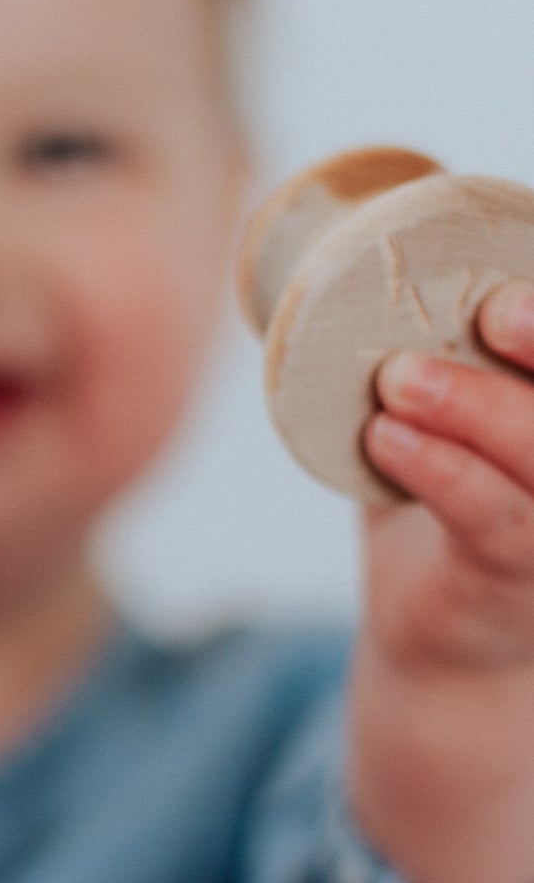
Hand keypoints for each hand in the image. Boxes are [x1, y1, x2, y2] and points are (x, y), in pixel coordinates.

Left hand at [359, 284, 533, 677]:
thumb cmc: (449, 504)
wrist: (442, 645)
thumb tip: (365, 237)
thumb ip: (439, 351)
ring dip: (475, 407)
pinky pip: (488, 516)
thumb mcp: (454, 419)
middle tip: (487, 311)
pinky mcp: (516, 578)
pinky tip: (388, 438)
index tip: (517, 282)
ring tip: (398, 378)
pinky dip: (437, 468)